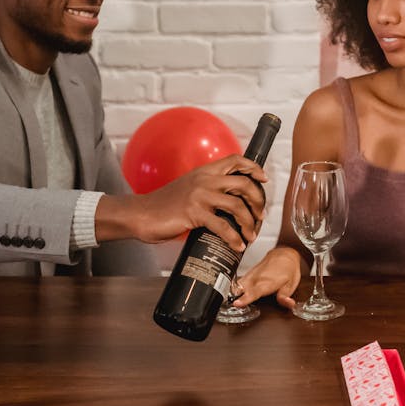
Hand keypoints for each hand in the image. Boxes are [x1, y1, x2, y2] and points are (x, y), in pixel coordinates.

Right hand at [128, 154, 267, 251]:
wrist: (141, 213)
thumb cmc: (164, 204)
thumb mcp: (189, 187)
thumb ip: (207, 187)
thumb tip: (230, 200)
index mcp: (205, 171)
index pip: (236, 160)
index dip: (254, 168)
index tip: (263, 179)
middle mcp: (205, 180)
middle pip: (244, 184)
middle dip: (258, 201)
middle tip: (260, 215)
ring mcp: (200, 196)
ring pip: (237, 205)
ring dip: (249, 223)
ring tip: (251, 234)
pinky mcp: (194, 213)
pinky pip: (223, 226)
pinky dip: (235, 238)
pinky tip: (237, 245)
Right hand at [230, 247, 301, 308]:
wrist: (284, 253)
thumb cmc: (288, 268)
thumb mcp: (291, 284)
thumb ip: (286, 296)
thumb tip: (289, 304)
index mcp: (267, 282)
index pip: (255, 292)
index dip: (245, 299)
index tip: (236, 303)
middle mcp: (257, 279)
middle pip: (242, 288)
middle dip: (234, 296)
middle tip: (228, 305)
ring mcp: (251, 275)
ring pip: (238, 284)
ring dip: (232, 292)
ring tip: (226, 300)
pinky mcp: (249, 273)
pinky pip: (239, 281)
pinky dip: (233, 287)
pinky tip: (230, 293)